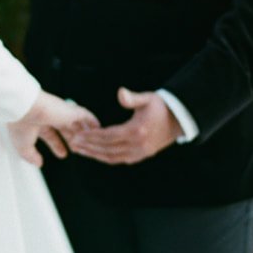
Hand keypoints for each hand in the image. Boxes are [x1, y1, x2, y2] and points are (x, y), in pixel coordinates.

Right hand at [8, 91, 98, 167]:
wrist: (23, 109)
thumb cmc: (20, 126)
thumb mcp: (23, 147)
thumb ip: (31, 156)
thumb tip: (38, 164)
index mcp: (38, 124)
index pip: (51, 135)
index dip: (57, 145)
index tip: (64, 154)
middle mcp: (50, 117)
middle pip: (65, 130)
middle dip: (73, 140)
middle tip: (79, 150)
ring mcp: (60, 113)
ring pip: (75, 123)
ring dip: (83, 133)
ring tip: (92, 142)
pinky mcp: (69, 110)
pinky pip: (84, 115)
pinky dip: (91, 120)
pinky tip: (97, 127)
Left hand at [65, 87, 180, 165]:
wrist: (179, 120)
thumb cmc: (161, 106)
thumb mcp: (148, 98)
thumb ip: (132, 98)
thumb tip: (120, 93)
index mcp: (137, 130)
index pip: (108, 136)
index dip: (92, 136)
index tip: (78, 135)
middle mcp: (137, 145)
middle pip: (107, 149)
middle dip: (89, 147)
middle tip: (73, 144)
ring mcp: (140, 152)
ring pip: (112, 157)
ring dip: (95, 154)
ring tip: (80, 150)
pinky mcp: (142, 155)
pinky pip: (120, 159)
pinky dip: (106, 157)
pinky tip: (95, 154)